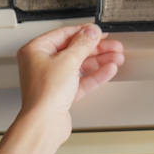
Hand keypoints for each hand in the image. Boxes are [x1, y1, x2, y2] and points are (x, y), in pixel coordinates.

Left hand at [16, 24, 123, 141]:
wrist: (44, 123)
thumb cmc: (45, 93)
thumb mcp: (68, 60)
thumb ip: (83, 43)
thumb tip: (91, 31)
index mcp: (36, 50)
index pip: (64, 34)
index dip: (84, 32)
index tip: (99, 32)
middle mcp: (42, 63)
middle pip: (74, 50)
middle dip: (97, 48)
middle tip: (113, 45)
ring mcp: (53, 79)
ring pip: (80, 65)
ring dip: (100, 60)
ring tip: (117, 57)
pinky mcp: (63, 93)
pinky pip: (82, 80)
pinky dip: (96, 74)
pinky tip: (109, 70)